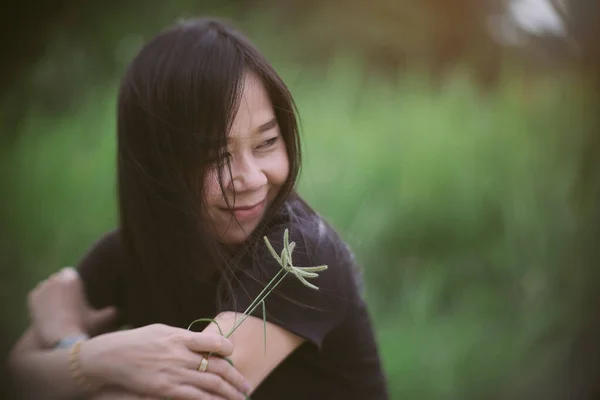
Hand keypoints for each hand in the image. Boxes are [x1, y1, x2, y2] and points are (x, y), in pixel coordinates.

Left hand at [27, 267, 116, 346]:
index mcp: (72, 278)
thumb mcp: (98, 319)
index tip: (74, 294)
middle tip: (66, 301)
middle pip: (57, 278)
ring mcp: (42, 287)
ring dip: (51, 293)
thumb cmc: (82, 326)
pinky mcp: (32, 297)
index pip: (69, 273)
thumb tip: (118, 312)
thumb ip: (109, 313)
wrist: (60, 338)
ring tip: (57, 306)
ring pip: (47, 286)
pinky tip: (48, 310)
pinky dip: (42, 300)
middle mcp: (56, 279)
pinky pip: (37, 294)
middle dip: (61, 287)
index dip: (72, 283)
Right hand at [80, 324, 250, 399]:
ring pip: (210, 384)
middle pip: (217, 366)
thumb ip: (183, 337)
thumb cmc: (137, 341)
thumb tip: (203, 342)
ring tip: (240, 399)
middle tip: (247, 386)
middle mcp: (181, 354)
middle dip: (236, 378)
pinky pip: (194, 397)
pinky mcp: (166, 389)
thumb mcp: (162, 330)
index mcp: (181, 336)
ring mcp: (174, 373)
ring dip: (229, 393)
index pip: (214, 342)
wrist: (111, 357)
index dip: (228, 349)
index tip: (233, 355)